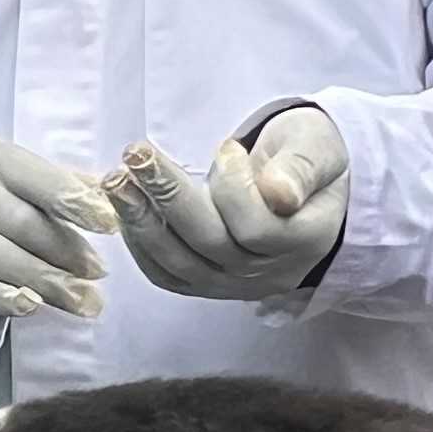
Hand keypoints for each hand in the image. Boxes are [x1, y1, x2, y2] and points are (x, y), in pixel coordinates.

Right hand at [0, 134, 118, 321]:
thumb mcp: (14, 177)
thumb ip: (60, 183)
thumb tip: (113, 192)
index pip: (39, 180)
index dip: (76, 203)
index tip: (111, 225)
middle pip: (24, 225)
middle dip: (68, 254)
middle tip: (99, 277)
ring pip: (2, 259)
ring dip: (48, 284)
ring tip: (85, 302)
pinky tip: (28, 306)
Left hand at [108, 107, 347, 301]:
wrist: (306, 192)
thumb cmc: (308, 159)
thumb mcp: (317, 147)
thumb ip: (301, 167)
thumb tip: (278, 193)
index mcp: (307, 237)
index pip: (259, 228)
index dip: (234, 188)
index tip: (226, 146)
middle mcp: (271, 271)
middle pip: (211, 245)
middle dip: (168, 197)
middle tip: (136, 155)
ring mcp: (238, 284)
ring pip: (182, 264)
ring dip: (142, 220)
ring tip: (115, 180)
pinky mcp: (209, 285)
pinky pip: (168, 276)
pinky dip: (141, 244)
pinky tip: (125, 208)